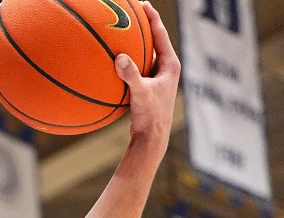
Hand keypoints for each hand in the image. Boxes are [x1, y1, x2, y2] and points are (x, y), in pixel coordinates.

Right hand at [118, 4, 178, 148]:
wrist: (153, 138)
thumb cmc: (151, 116)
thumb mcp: (140, 94)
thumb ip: (130, 75)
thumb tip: (120, 58)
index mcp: (170, 65)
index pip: (161, 34)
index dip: (152, 18)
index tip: (142, 4)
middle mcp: (166, 69)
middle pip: (155, 40)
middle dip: (144, 26)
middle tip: (132, 11)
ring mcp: (157, 78)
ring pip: (146, 54)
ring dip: (136, 43)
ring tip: (123, 32)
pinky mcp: (148, 87)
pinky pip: (137, 68)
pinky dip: (127, 61)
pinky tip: (112, 60)